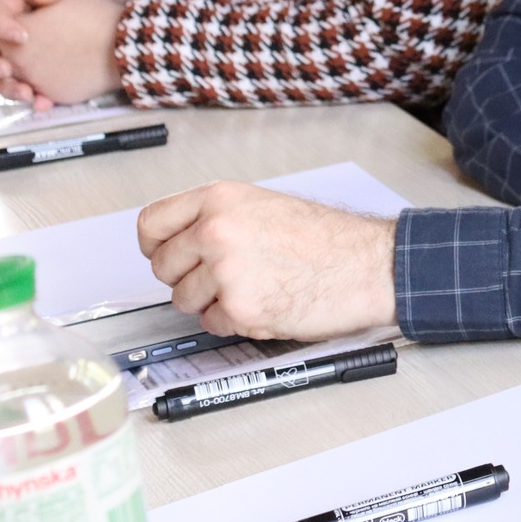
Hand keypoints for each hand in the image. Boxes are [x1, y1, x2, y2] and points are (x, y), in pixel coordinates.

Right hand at [0, 0, 125, 107]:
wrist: (124, 17)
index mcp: (17, 3)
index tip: (22, 36)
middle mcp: (14, 30)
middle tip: (7, 71)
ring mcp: (26, 54)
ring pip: (1, 74)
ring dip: (8, 87)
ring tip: (28, 94)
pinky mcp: (41, 72)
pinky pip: (28, 88)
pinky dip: (34, 98)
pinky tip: (45, 103)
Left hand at [136, 182, 398, 339]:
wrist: (369, 265)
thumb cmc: (330, 239)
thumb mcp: (266, 206)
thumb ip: (219, 218)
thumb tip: (181, 240)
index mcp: (222, 198)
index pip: (151, 223)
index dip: (157, 244)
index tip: (168, 253)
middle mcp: (216, 230)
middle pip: (162, 266)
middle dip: (186, 277)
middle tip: (223, 276)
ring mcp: (225, 270)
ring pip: (183, 299)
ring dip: (211, 302)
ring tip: (253, 287)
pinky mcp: (238, 307)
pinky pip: (212, 323)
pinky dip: (234, 321)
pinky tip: (266, 303)